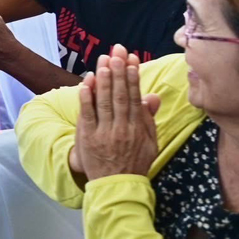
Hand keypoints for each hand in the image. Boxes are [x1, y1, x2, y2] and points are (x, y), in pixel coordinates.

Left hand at [74, 45, 159, 180]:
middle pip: (120, 95)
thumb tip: (152, 96)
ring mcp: (105, 133)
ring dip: (104, 80)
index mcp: (138, 127)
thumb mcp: (150, 143)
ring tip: (104, 61)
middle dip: (118, 71)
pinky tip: (86, 82)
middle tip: (117, 51)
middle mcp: (122, 128)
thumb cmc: (135, 162)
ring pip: (104, 102)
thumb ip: (148, 118)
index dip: (133, 76)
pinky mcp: (89, 138)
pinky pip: (87, 115)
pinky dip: (86, 98)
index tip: (132, 59)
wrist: (118, 187)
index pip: (135, 97)